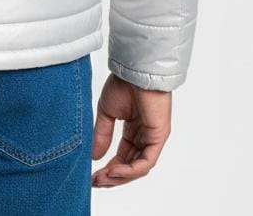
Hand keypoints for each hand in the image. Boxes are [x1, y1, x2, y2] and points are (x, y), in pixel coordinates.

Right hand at [91, 73, 171, 187]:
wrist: (133, 70)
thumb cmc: (123, 84)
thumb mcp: (107, 113)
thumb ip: (102, 135)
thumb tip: (94, 157)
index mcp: (133, 130)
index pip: (123, 156)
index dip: (109, 169)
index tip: (93, 176)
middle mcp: (144, 137)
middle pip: (130, 166)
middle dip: (113, 177)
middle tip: (96, 182)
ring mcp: (153, 138)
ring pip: (138, 167)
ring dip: (120, 176)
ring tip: (102, 179)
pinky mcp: (159, 138)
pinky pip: (145, 162)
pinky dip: (130, 170)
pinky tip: (114, 171)